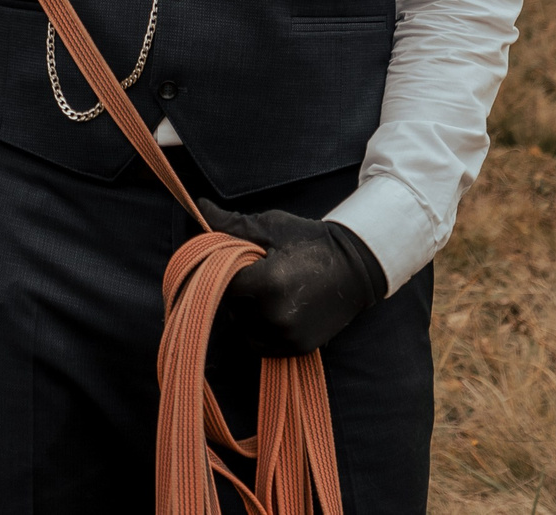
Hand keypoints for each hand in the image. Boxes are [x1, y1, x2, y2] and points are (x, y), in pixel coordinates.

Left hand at [199, 199, 387, 357]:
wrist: (356, 266)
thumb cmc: (311, 241)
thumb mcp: (271, 227)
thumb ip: (232, 224)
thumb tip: (199, 207)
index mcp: (269, 283)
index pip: (221, 284)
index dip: (221, 272)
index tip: (231, 262)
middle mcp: (276, 315)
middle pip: (231, 306)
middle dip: (235, 289)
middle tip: (255, 272)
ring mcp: (288, 336)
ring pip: (242, 326)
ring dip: (245, 310)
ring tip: (266, 289)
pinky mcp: (297, 348)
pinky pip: (259, 342)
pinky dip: (258, 328)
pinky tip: (271, 308)